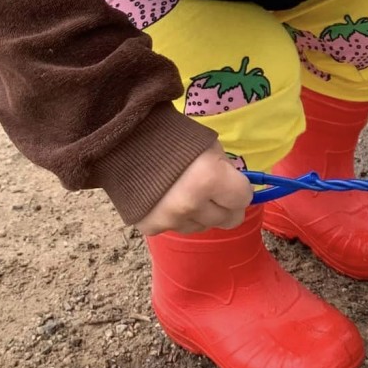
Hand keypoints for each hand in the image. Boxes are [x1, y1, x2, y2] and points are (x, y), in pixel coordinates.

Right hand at [134, 143, 252, 235]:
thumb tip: (237, 193)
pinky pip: (178, 229)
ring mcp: (170, 219)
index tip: (229, 181)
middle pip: (227, 219)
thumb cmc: (174, 138)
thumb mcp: (211, 147)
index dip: (239, 188)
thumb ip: (227, 172)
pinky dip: (177, 218)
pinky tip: (167, 199)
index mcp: (209, 179)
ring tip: (184, 191)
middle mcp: (191, 205)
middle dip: (224, 205)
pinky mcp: (151, 227)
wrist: (125, 142)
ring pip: (203, 226)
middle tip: (212, 190)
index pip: (243, 199)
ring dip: (200, 213)